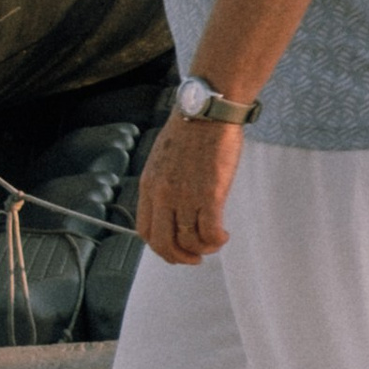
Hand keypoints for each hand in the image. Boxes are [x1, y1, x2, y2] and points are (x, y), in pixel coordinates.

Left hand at [135, 115, 245, 265]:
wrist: (207, 110)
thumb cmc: (192, 128)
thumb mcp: (164, 158)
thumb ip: (164, 183)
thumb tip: (173, 206)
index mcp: (150, 186)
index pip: (145, 231)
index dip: (160, 247)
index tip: (175, 248)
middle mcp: (164, 195)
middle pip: (164, 243)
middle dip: (180, 257)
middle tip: (194, 258)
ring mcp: (186, 196)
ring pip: (189, 241)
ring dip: (203, 248)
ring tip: (215, 241)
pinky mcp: (210, 194)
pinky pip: (210, 231)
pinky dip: (217, 240)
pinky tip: (224, 235)